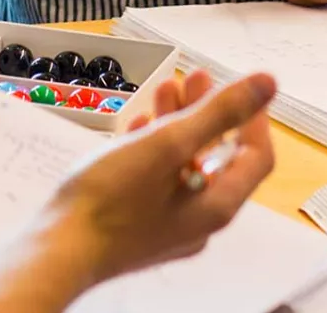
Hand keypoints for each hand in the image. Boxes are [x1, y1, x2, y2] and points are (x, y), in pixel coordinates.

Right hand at [0, 72, 277, 310]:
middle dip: (209, 112)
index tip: (239, 86)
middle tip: (194, 77)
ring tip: (164, 89)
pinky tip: (138, 126)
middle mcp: (200, 221)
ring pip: (187, 167)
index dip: (253, 117)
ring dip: (180, 124)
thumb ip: (218, 112)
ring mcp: (169, 226)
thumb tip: (267, 84)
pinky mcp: (140, 226)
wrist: (59, 248)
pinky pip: (161, 181)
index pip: (256, 156)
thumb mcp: (167, 144)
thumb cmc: (111, 199)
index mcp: (216, 205)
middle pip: (218, 158)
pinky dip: (156, 149)